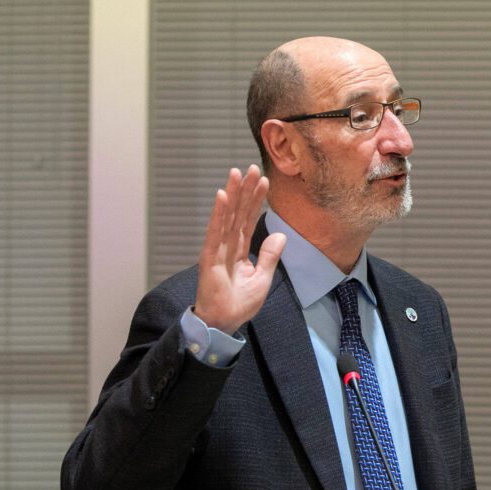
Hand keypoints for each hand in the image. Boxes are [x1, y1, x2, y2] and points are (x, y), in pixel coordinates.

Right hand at [194, 165, 285, 333]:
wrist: (224, 322)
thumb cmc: (239, 303)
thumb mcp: (263, 278)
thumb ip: (270, 255)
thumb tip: (281, 234)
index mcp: (240, 250)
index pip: (250, 219)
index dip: (256, 200)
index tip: (263, 180)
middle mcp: (228, 245)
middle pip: (239, 212)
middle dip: (245, 190)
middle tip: (251, 167)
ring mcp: (218, 249)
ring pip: (228, 216)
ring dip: (232, 194)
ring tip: (236, 172)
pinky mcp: (209, 257)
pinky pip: (216, 232)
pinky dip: (219, 214)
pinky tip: (222, 196)